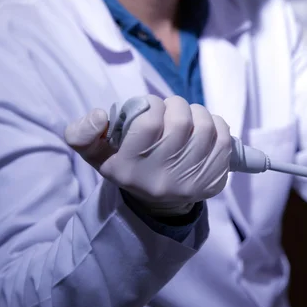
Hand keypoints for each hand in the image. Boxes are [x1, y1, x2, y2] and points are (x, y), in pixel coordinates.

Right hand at [65, 95, 231, 215]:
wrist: (158, 201)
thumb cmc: (127, 165)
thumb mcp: (96, 153)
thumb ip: (82, 133)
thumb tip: (99, 115)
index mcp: (128, 170)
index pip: (147, 122)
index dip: (152, 104)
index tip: (151, 107)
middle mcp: (160, 179)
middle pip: (180, 122)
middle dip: (176, 105)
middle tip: (171, 109)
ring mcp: (190, 182)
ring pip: (205, 127)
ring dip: (197, 113)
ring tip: (187, 117)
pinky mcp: (213, 181)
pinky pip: (224, 139)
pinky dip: (216, 125)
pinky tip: (204, 128)